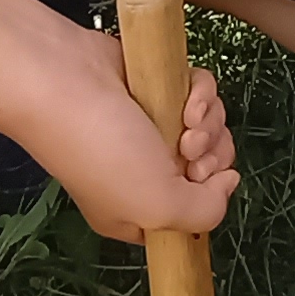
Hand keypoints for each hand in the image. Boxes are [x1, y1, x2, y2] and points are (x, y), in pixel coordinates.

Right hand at [9, 23, 237, 242]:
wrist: (65, 83)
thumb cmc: (104, 154)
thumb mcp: (156, 206)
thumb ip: (204, 212)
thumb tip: (229, 183)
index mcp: (138, 211)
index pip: (193, 212)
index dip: (206, 197)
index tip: (197, 180)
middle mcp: (147, 171)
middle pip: (210, 166)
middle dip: (212, 155)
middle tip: (189, 150)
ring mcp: (154, 128)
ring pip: (211, 127)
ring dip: (209, 124)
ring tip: (185, 123)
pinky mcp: (160, 89)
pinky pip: (201, 93)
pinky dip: (202, 95)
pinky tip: (186, 101)